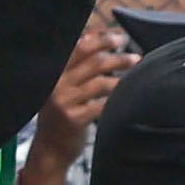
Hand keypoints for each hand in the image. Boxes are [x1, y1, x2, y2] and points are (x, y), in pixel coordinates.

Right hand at [21, 16, 132, 184]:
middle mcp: (56, 84)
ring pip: (100, 82)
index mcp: (53, 72)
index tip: (119, 38)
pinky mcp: (74, 119)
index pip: (78, 47)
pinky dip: (116, 98)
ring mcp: (64, 102)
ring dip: (121, 76)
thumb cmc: (61, 113)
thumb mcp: (61, 85)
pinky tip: (127, 96)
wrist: (50, 149)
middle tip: (133, 56)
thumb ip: (75, 64)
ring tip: (134, 75)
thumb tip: (96, 35)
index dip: (100, 39)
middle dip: (116, 56)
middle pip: (92, 61)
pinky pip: (102, 104)